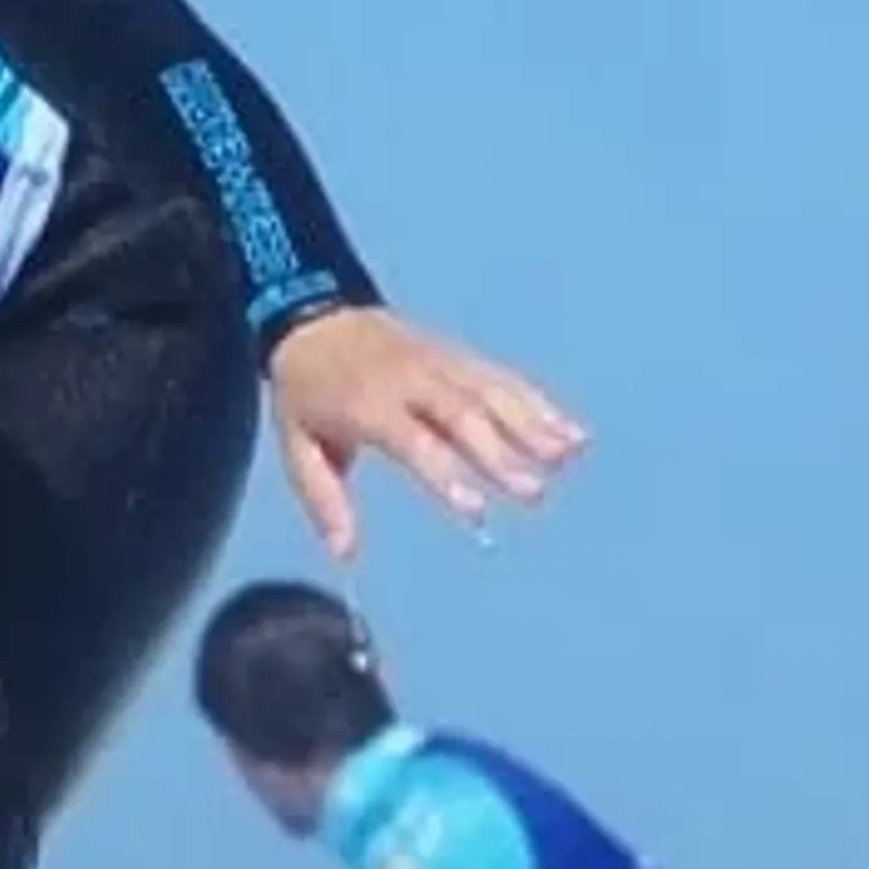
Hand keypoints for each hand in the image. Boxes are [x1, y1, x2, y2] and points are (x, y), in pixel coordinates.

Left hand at [265, 304, 585, 559]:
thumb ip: (325, 500)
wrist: (311, 314)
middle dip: (501, 455)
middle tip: (534, 494)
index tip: (475, 511)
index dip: (445, 474)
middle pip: (463, 416)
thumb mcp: (297, 446)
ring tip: (569, 457)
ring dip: (534, 425)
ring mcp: (439, 363)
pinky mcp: (458, 356)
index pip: (413, 441)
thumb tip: (346, 554)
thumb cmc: (306, 392)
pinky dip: (539, 404)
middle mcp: (411, 379)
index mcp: (367, 404)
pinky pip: (502, 379)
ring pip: (492, 392)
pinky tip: (571, 432)